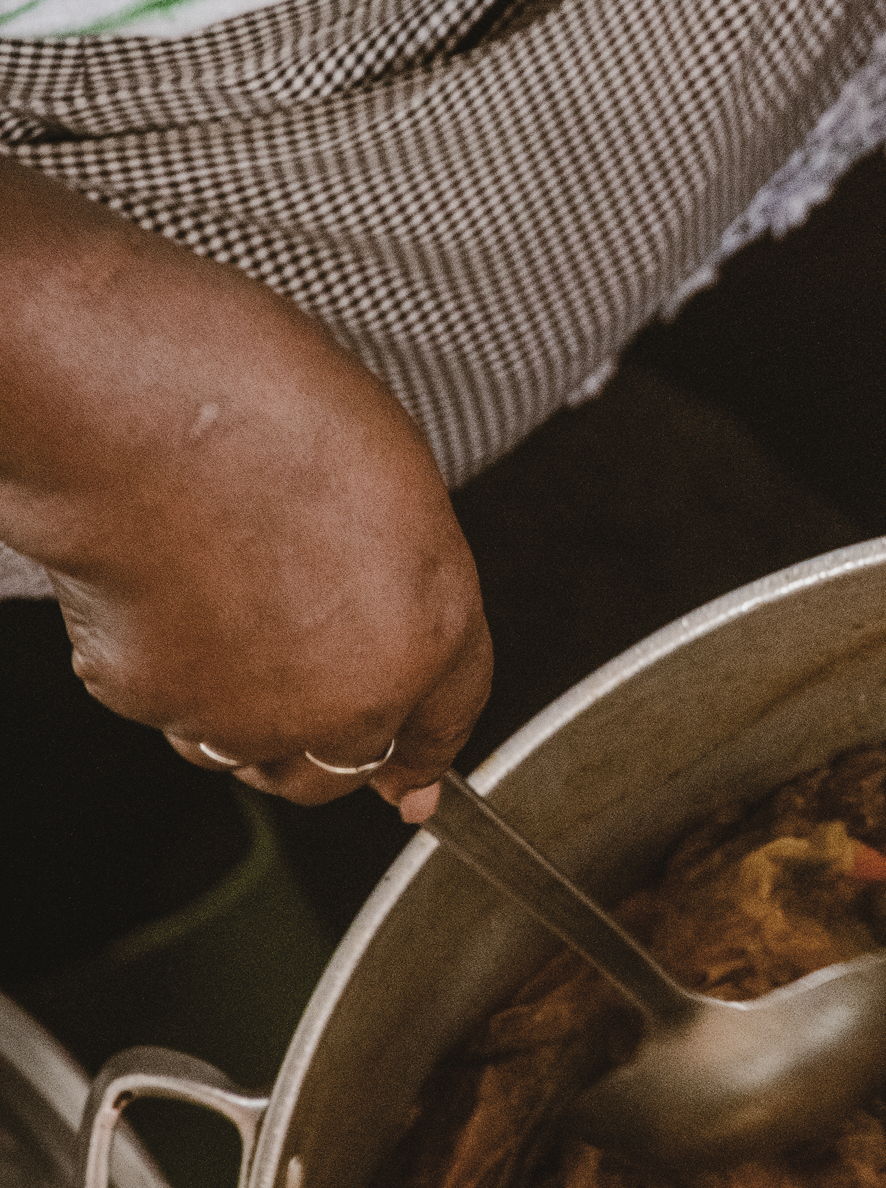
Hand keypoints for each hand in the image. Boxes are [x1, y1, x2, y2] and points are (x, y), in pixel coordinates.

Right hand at [1, 173, 488, 821]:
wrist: (139, 411)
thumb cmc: (262, 406)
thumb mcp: (391, 478)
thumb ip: (401, 574)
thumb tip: (385, 608)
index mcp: (428, 629)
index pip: (445, 719)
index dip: (427, 750)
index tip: (413, 781)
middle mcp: (345, 696)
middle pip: (340, 765)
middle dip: (326, 737)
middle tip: (295, 669)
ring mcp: (245, 715)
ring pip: (250, 751)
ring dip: (245, 715)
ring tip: (224, 611)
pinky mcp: (155, 705)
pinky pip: (169, 709)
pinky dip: (167, 673)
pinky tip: (167, 596)